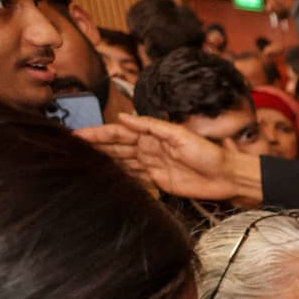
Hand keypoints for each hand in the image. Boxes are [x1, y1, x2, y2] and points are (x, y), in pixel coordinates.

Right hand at [79, 114, 261, 201]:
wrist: (226, 176)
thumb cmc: (208, 152)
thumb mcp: (180, 134)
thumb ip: (151, 125)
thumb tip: (123, 117)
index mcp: (152, 135)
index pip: (119, 133)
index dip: (98, 134)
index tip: (78, 135)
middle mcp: (148, 149)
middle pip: (116, 147)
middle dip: (95, 147)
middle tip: (71, 150)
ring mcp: (152, 165)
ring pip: (122, 161)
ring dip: (104, 161)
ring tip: (82, 163)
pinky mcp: (158, 181)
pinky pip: (134, 177)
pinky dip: (119, 176)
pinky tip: (105, 177)